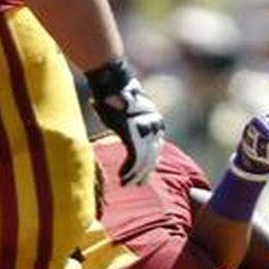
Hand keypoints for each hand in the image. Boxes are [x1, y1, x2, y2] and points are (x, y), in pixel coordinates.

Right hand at [87, 58, 165, 185]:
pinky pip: (134, 160)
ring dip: (135, 176)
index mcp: (156, 123)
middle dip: (144, 174)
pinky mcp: (134, 136)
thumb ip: (128, 124)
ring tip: (127, 184)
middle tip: (137, 185)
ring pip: (144, 162)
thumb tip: (121, 129)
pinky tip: (122, 178)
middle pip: (152, 158)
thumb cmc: (114, 95)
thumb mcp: (126, 112)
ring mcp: (146, 133)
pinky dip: (129, 171)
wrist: (112, 83)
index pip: (156, 149)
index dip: (149, 164)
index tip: (144, 174)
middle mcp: (155, 129)